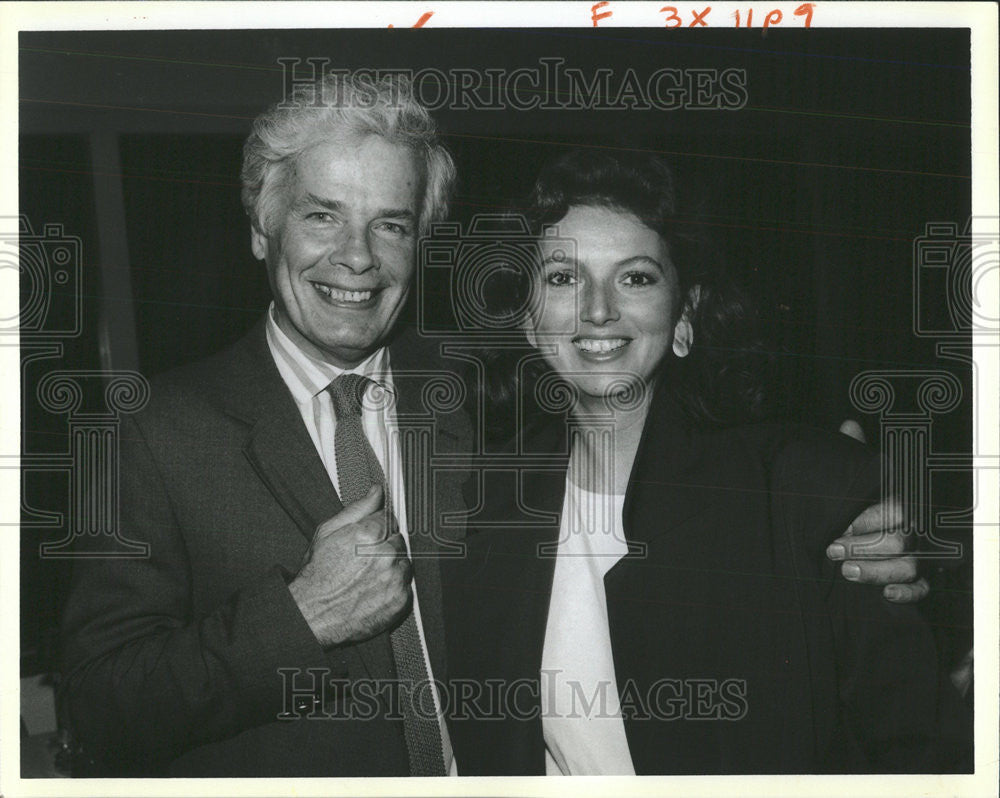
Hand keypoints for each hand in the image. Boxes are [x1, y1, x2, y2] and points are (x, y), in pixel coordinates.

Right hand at [289, 485, 411, 646]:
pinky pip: (407, 585)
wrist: (312, 613)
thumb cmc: (317, 574)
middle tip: (364, 560)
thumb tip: (377, 490)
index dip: (377, 528)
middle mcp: (386, 554)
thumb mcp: (328, 532)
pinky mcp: (400, 600)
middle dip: (385, 546)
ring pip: (405, 562)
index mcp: (370, 534)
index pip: (389, 518)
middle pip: (399, 539)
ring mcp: (395, 578)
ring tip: (368, 577)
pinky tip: (374, 590)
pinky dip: (394, 587)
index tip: (368, 538)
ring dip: (392, 566)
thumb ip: (358, 508)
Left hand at [828, 420, 928, 602]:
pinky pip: (923, 590)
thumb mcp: (856, 474)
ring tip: (846, 572)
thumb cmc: (857, 497)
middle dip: (864, 548)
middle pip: (901, 542)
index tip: (837, 526)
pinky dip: (907, 593)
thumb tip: (848, 426)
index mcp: (901, 501)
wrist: (856, 529)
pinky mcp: (918, 578)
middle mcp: (914, 528)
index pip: (896, 510)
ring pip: (910, 567)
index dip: (867, 521)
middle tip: (831, 550)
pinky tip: (887, 595)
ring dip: (877, 572)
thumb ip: (854, 453)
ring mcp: (919, 554)